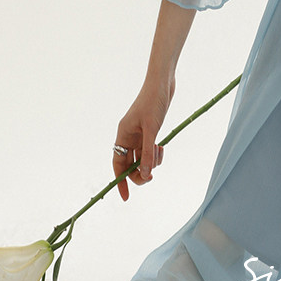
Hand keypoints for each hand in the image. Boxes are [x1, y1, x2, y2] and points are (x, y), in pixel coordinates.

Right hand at [112, 77, 174, 201]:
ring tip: (160, 150)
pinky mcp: (150, 132)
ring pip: (142, 159)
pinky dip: (156, 154)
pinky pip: (150, 151)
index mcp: (123, 135)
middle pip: (130, 165)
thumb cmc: (154, 102)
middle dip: (141, 172)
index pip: (117, 165)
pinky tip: (162, 146)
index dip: (120, 181)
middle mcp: (128, 137)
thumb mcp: (151, 129)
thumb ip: (147, 153)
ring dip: (151, 161)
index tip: (125, 197)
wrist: (163, 83)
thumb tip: (145, 174)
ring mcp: (139, 135)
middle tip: (152, 175)